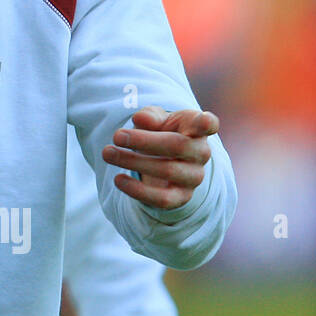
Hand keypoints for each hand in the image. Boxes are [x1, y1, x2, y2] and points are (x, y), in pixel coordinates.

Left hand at [101, 106, 218, 209]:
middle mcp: (200, 153)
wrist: (163, 159)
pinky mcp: (180, 197)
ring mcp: (193, 176)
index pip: (208, 124)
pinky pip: (162, 198)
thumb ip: (150, 116)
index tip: (203, 121)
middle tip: (117, 136)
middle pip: (177, 145)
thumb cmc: (160, 132)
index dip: (206, 123)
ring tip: (107, 153)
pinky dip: (137, 190)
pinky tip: (118, 179)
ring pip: (167, 170)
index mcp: (196, 128)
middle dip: (144, 141)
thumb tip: (141, 119)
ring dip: (133, 162)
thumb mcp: (155, 119)